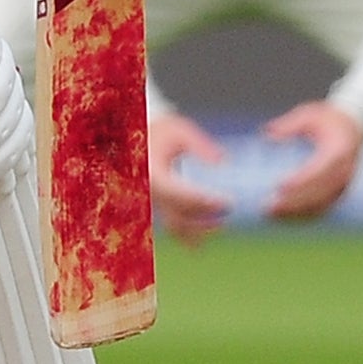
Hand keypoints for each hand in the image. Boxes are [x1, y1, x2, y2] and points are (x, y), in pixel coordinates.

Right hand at [149, 111, 231, 247]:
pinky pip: (172, 227)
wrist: (133, 139)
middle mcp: (150, 192)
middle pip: (178, 216)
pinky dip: (190, 234)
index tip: (227, 202)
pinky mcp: (158, 207)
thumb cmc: (159, 133)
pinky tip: (208, 230)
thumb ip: (200, 144)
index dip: (203, 201)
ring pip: (174, 227)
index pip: (178, 194)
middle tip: (229, 209)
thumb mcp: (178, 129)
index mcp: (151, 173)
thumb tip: (223, 161)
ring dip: (199, 231)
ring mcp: (153, 202)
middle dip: (205, 218)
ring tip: (221, 224)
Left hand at [263, 101, 362, 220]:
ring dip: (297, 213)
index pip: (320, 169)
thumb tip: (267, 134)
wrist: (355, 127)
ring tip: (270, 215)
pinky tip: (284, 218)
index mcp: (339, 150)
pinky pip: (323, 208)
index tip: (279, 186)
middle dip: (294, 202)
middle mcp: (345, 171)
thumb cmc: (328, 119)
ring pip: (321, 205)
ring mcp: (344, 185)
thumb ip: (289, 125)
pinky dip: (305, 215)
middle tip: (267, 207)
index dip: (301, 180)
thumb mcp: (309, 114)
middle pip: (320, 193)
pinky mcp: (340, 192)